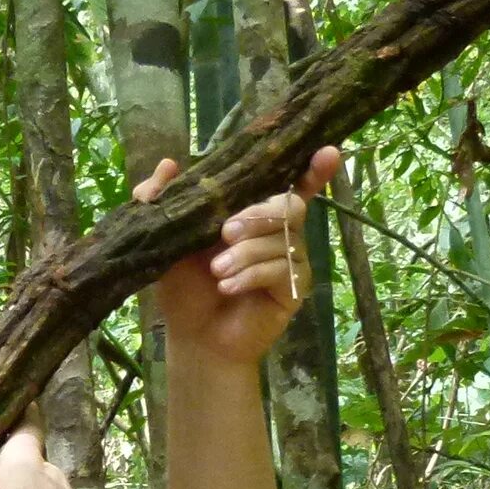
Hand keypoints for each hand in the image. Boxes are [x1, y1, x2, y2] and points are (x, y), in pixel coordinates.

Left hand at [145, 145, 342, 368]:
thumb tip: (168, 163)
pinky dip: (252, 274)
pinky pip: (282, 269)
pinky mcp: (294, 288)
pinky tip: (228, 286)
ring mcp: (291, 259)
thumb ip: (162, 200)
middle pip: (289, 205)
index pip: (289, 183)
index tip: (327, 152)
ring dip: (246, 252)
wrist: (194, 336)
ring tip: (217, 272)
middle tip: (225, 232)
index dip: (313, 169)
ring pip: (283, 239)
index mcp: (253, 212)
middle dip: (256, 215)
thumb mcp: (167, 239)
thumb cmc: (185, 286)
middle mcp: (278, 231)